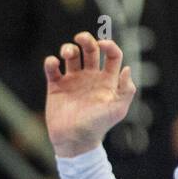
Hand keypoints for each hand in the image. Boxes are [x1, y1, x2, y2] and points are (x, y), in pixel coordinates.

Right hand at [43, 32, 135, 157]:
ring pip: (71, 55)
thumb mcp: (117, 110)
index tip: (103, 45)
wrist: (74, 140)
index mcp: (107, 80)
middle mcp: (90, 77)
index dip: (109, 46)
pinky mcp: (56, 86)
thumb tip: (127, 69)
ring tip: (66, 54)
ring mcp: (72, 80)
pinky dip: (51, 62)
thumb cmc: (98, 126)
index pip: (111, 55)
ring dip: (68, 48)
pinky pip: (52, 68)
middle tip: (80, 38)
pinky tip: (53, 65)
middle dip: (86, 40)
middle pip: (90, 50)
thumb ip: (126, 90)